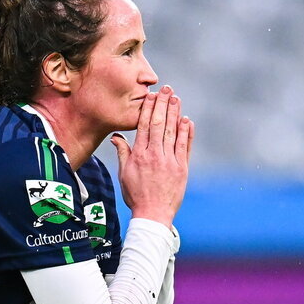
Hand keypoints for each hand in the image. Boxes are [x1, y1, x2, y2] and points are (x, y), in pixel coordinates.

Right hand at [111, 85, 193, 227]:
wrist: (153, 214)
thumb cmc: (136, 196)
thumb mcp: (124, 174)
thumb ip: (123, 153)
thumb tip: (116, 137)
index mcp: (139, 155)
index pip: (145, 126)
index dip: (149, 108)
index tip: (151, 95)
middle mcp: (155, 155)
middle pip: (160, 124)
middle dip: (163, 104)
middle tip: (166, 89)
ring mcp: (170, 161)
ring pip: (173, 132)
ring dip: (175, 113)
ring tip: (176, 98)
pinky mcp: (182, 168)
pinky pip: (185, 146)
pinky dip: (186, 132)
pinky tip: (187, 120)